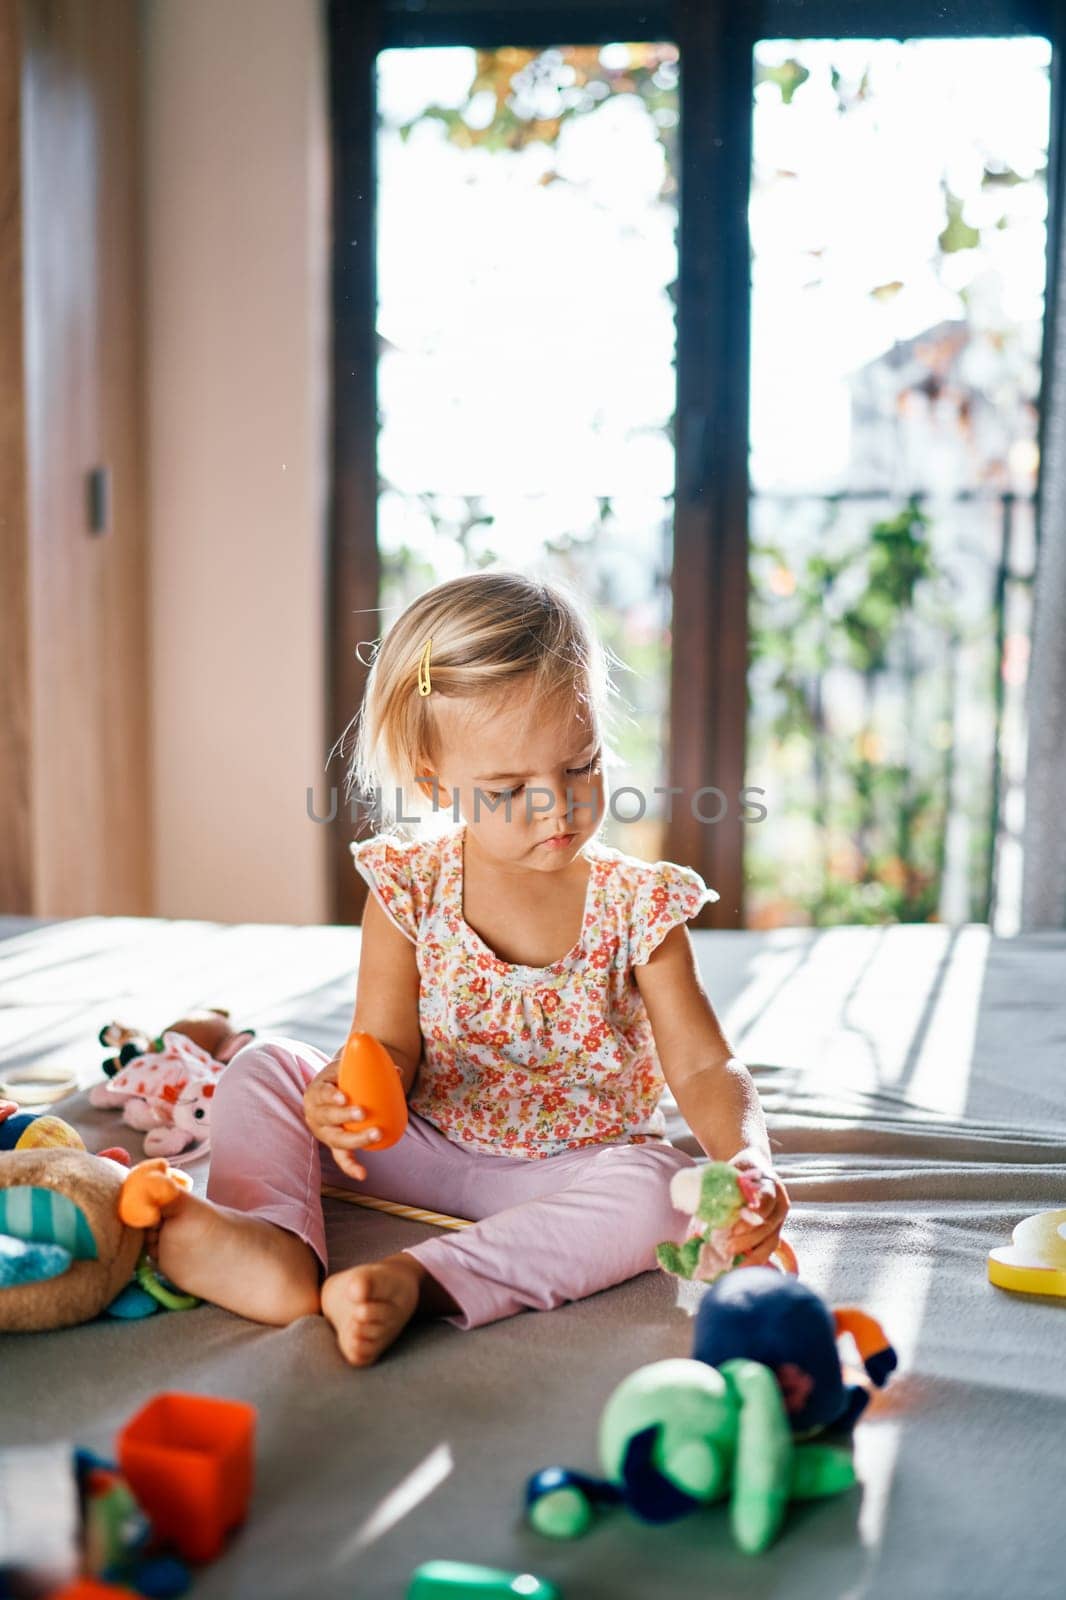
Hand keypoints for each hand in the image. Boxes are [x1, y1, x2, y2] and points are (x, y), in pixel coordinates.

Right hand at [303, 1052, 382, 1182]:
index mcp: (316, 1093)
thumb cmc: (340, 1078)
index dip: (330, 1096)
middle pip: (327, 1117)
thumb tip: (399, 1071)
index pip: (321, 1093)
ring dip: (355, 1139)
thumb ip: (368, 1067)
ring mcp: (324, 1133)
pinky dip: (350, 1167)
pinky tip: (363, 1174)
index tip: (344, 1096)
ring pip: (336, 1139)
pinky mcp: (334, 1146)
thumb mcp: (347, 1068)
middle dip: (344, 1116)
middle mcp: (315, 1115)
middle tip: (362, 1112)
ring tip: (376, 1134)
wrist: (330, 1092)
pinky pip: (341, 1158)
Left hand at [726, 1147, 789, 1266]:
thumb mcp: (733, 1171)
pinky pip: (768, 1249)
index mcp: (771, 1185)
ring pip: (771, 1241)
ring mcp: (779, 1221)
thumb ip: (725, 1187)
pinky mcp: (775, 1233)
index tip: (739, 1222)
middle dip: (748, 1239)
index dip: (755, 1212)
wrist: (754, 1165)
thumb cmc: (739, 1170)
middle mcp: (780, 1205)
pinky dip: (754, 1259)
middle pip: (769, 1225)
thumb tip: (699, 1203)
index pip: (767, 1199)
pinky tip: (740, 1268)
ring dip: (752, 1254)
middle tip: (728, 1246)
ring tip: (732, 1262)